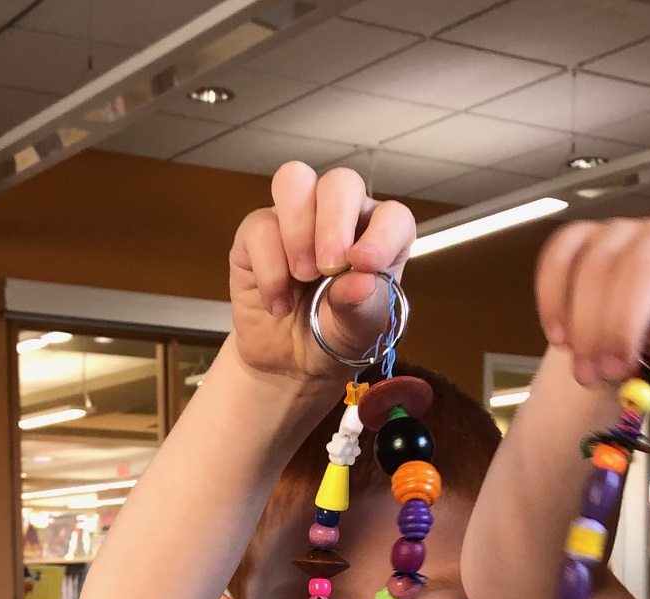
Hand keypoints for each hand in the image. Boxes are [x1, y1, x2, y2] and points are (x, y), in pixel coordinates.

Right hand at [227, 162, 416, 388]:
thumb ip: (361, 309)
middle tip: (327, 268)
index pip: (392, 216)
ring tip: (301, 276)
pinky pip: (260, 227)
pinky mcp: (258, 233)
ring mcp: (296, 220)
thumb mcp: (355, 336)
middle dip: (334, 223)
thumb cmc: (332, 341)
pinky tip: (278, 304)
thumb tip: (360, 282)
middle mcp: (340, 219)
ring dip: (298, 229)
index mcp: (377, 240)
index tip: (365, 264)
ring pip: (295, 181)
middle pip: (340, 183)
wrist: (286, 365)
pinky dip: (270, 269)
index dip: (382, 233)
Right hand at [535, 217, 649, 409]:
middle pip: (642, 268)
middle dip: (619, 328)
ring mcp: (619, 232)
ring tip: (586, 371)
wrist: (641, 317)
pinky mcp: (580, 236)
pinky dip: (553, 300)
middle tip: (609, 374)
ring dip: (585, 327)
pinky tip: (559, 338)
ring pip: (595, 267)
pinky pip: (559, 257)